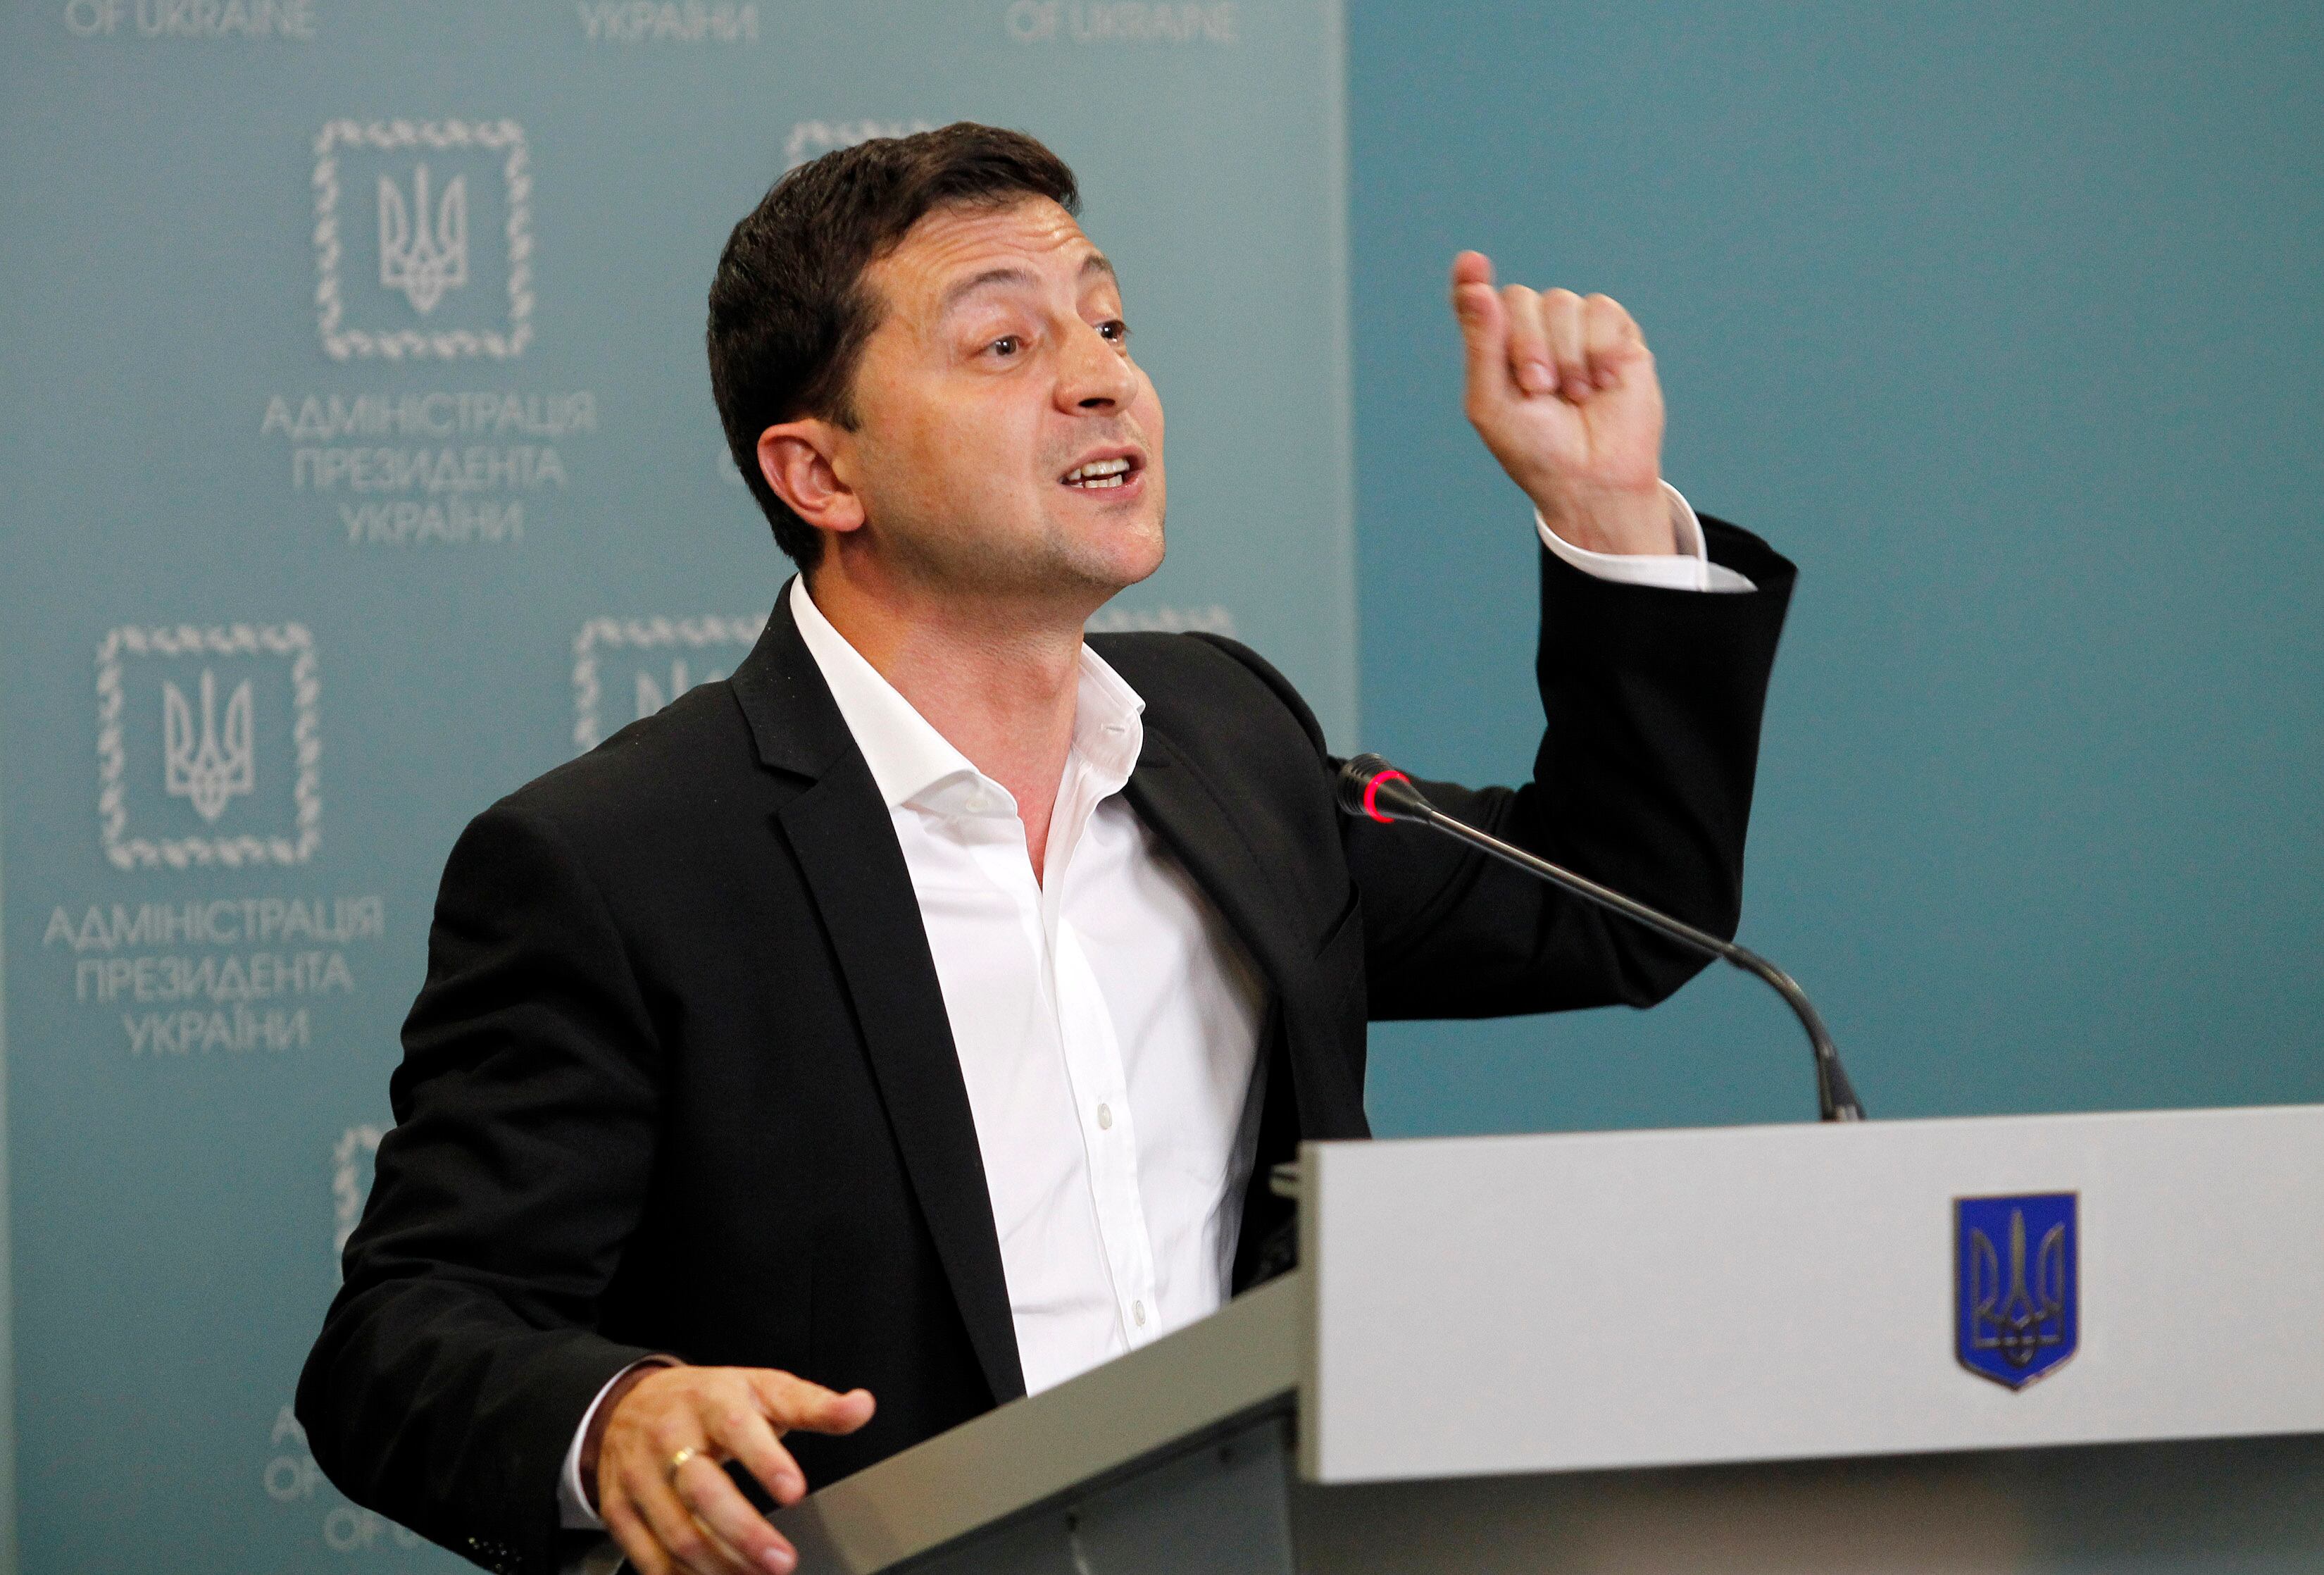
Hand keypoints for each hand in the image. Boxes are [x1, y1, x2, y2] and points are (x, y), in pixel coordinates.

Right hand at [590, 1364, 875, 1574]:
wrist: (629, 1403)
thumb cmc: (710, 1401)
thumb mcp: (762, 1389)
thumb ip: (814, 1404)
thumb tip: (862, 1407)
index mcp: (712, 1402)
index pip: (738, 1428)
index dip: (765, 1461)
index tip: (795, 1491)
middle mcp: (670, 1438)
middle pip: (703, 1491)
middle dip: (744, 1532)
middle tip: (783, 1561)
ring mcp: (640, 1476)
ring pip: (677, 1531)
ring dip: (720, 1564)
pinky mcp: (619, 1510)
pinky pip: (649, 1555)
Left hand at [1449, 251, 1672, 554]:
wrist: (1592, 479)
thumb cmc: (1536, 450)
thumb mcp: (1492, 405)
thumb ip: (1482, 347)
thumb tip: (1478, 289)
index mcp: (1496, 350)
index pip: (1478, 302)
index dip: (1471, 280)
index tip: (1472, 263)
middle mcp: (1533, 333)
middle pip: (1520, 299)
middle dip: (1527, 345)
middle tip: (1539, 389)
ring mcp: (1576, 331)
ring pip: (1562, 302)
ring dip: (1565, 354)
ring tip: (1573, 395)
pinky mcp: (1616, 336)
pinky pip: (1602, 310)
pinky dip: (1599, 349)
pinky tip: (1601, 383)